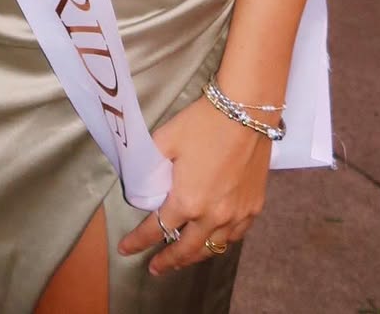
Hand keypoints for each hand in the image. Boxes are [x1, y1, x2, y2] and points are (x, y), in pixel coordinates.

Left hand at [117, 95, 271, 274]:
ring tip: (182, 259)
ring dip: (195, 256)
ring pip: (213, 248)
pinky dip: (221, 242)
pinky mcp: (254, 207)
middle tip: (155, 268)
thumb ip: (151, 164)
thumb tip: (141, 178)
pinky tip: (215, 241)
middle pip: (186, 249)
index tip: (126, 249)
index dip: (138, 241)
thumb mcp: (165, 140)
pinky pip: (235, 237)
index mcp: (187, 201)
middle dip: (168, 261)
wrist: (245, 112)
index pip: (156, 229)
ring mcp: (237, 215)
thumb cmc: (202, 124)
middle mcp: (213, 216)